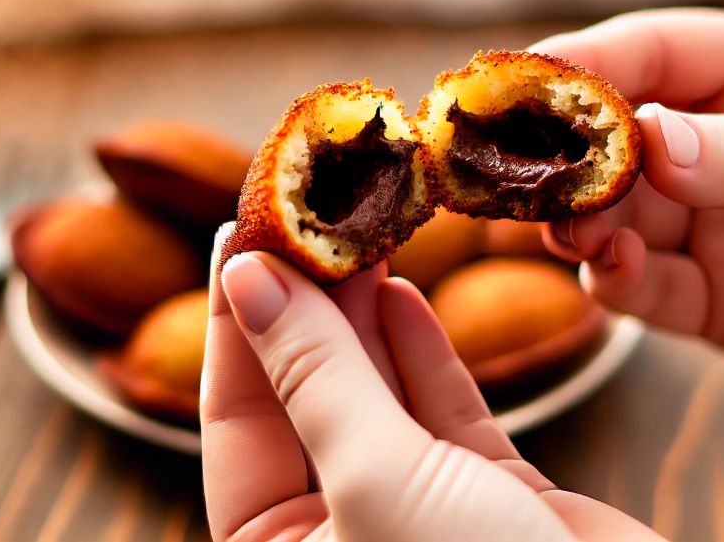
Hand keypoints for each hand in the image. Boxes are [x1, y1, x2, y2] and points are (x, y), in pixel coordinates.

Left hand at [200, 224, 663, 540]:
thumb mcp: (376, 477)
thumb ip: (315, 375)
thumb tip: (250, 281)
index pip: (235, 419)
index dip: (235, 323)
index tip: (245, 233)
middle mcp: (341, 533)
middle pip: (304, 396)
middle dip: (307, 305)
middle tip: (311, 213)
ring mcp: (417, 511)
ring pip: (375, 393)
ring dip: (363, 314)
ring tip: (358, 230)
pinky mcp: (489, 494)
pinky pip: (440, 408)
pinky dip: (421, 349)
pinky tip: (401, 292)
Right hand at [532, 9, 723, 400]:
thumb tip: (650, 143)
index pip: (653, 55)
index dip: (586, 66)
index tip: (524, 84)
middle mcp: (718, 146)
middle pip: (614, 141)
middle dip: (569, 158)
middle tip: (529, 176)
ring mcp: (705, 223)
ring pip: (614, 215)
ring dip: (583, 222)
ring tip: (576, 231)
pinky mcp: (704, 296)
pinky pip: (641, 286)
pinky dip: (616, 281)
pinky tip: (615, 272)